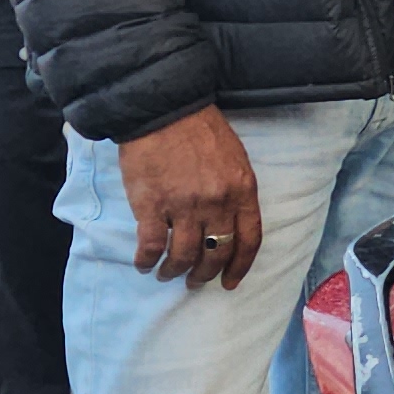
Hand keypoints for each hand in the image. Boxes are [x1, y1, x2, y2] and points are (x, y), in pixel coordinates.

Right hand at [119, 107, 263, 288]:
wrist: (165, 110)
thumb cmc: (201, 131)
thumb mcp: (235, 159)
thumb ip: (235, 192)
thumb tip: (229, 223)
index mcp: (242, 191)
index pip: (249, 240)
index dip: (240, 266)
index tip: (229, 282)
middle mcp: (217, 203)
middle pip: (216, 253)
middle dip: (205, 274)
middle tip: (195, 282)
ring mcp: (185, 206)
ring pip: (184, 255)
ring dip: (175, 271)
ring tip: (167, 274)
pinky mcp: (152, 206)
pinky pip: (152, 246)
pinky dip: (147, 260)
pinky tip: (144, 264)